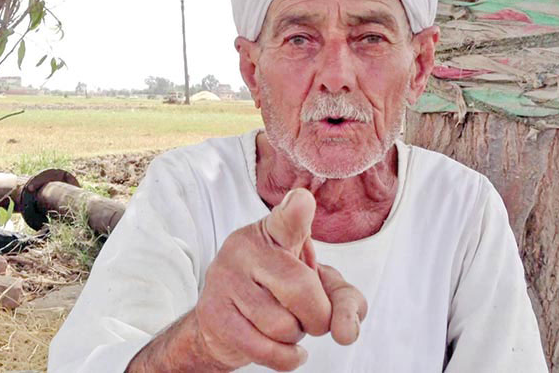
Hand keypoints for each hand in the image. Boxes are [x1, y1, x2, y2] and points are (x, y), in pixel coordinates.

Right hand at [191, 188, 367, 370]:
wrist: (225, 322)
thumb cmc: (280, 294)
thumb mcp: (320, 287)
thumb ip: (346, 301)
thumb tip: (345, 332)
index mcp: (274, 230)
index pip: (288, 218)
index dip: (297, 211)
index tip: (302, 201)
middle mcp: (246, 247)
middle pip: (301, 290)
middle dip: (318, 316)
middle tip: (311, 317)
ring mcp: (225, 278)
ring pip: (283, 325)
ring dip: (295, 336)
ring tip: (285, 325)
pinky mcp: (213, 313)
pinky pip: (265, 349)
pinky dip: (286, 358)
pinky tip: (286, 349)